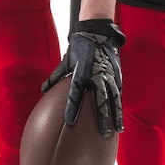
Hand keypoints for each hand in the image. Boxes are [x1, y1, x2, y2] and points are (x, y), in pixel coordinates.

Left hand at [42, 19, 125, 135]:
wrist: (98, 31)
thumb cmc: (80, 46)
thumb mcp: (67, 60)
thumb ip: (56, 76)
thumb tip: (44, 90)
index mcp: (82, 71)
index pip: (75, 92)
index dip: (72, 106)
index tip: (69, 121)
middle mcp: (97, 74)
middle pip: (101, 98)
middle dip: (102, 116)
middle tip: (102, 133)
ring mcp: (109, 74)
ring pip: (114, 97)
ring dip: (116, 114)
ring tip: (118, 129)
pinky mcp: (117, 73)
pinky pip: (118, 91)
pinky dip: (119, 104)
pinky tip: (120, 116)